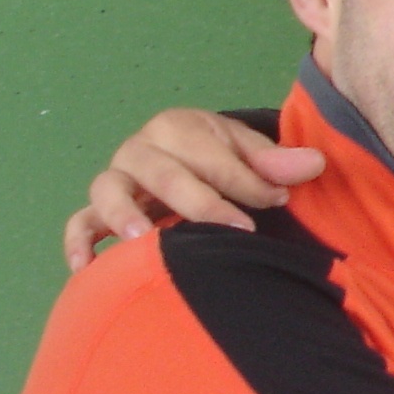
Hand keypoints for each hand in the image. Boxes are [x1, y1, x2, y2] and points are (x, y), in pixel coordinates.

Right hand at [63, 109, 326, 270]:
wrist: (185, 157)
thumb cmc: (219, 158)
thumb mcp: (248, 152)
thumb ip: (276, 162)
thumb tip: (315, 163)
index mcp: (176, 127)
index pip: (211, 157)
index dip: (246, 181)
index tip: (278, 200)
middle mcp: (139, 150)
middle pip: (161, 173)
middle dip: (200, 202)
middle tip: (236, 230)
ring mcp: (116, 182)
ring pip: (108, 190)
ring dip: (123, 213)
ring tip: (143, 240)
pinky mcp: (99, 211)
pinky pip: (80, 223)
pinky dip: (78, 242)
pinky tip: (87, 267)